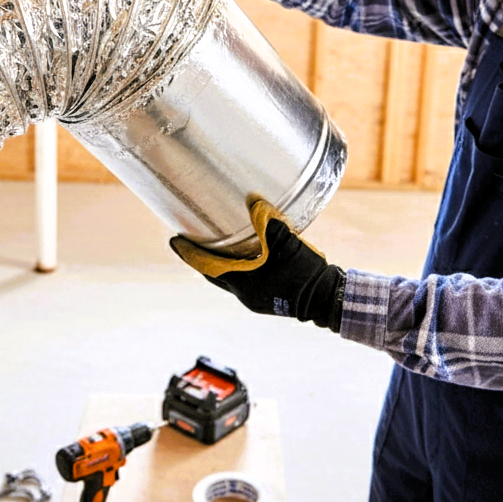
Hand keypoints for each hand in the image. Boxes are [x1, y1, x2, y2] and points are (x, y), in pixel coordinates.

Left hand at [170, 199, 344, 329]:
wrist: (328, 299)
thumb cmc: (306, 275)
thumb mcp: (287, 245)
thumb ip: (269, 223)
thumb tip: (254, 201)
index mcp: (244, 283)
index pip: (207, 266)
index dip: (188, 253)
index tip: (174, 240)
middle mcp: (245, 294)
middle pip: (213, 273)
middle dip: (199, 257)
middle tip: (188, 240)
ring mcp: (255, 298)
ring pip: (228, 278)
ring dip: (218, 262)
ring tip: (212, 245)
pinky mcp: (265, 298)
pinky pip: (242, 281)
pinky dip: (235, 268)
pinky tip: (242, 256)